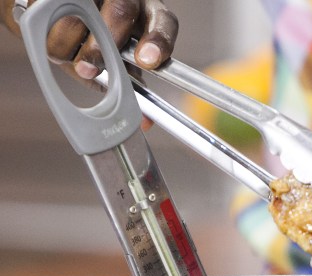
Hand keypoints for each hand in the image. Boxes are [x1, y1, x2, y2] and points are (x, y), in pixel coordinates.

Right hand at [1, 0, 176, 76]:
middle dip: (102, 46)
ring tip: (67, 53)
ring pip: (77, 16)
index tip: (148, 61)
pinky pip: (42, 11)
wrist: (66, 7)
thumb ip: (132, 83)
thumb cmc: (103, 36)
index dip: (157, 41)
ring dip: (67, 44)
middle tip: (89, 67)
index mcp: (147, 15)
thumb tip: (144, 122)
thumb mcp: (123, 57)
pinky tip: (48, 34)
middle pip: (120, 12)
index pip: (163, 23)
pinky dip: (43, 32)